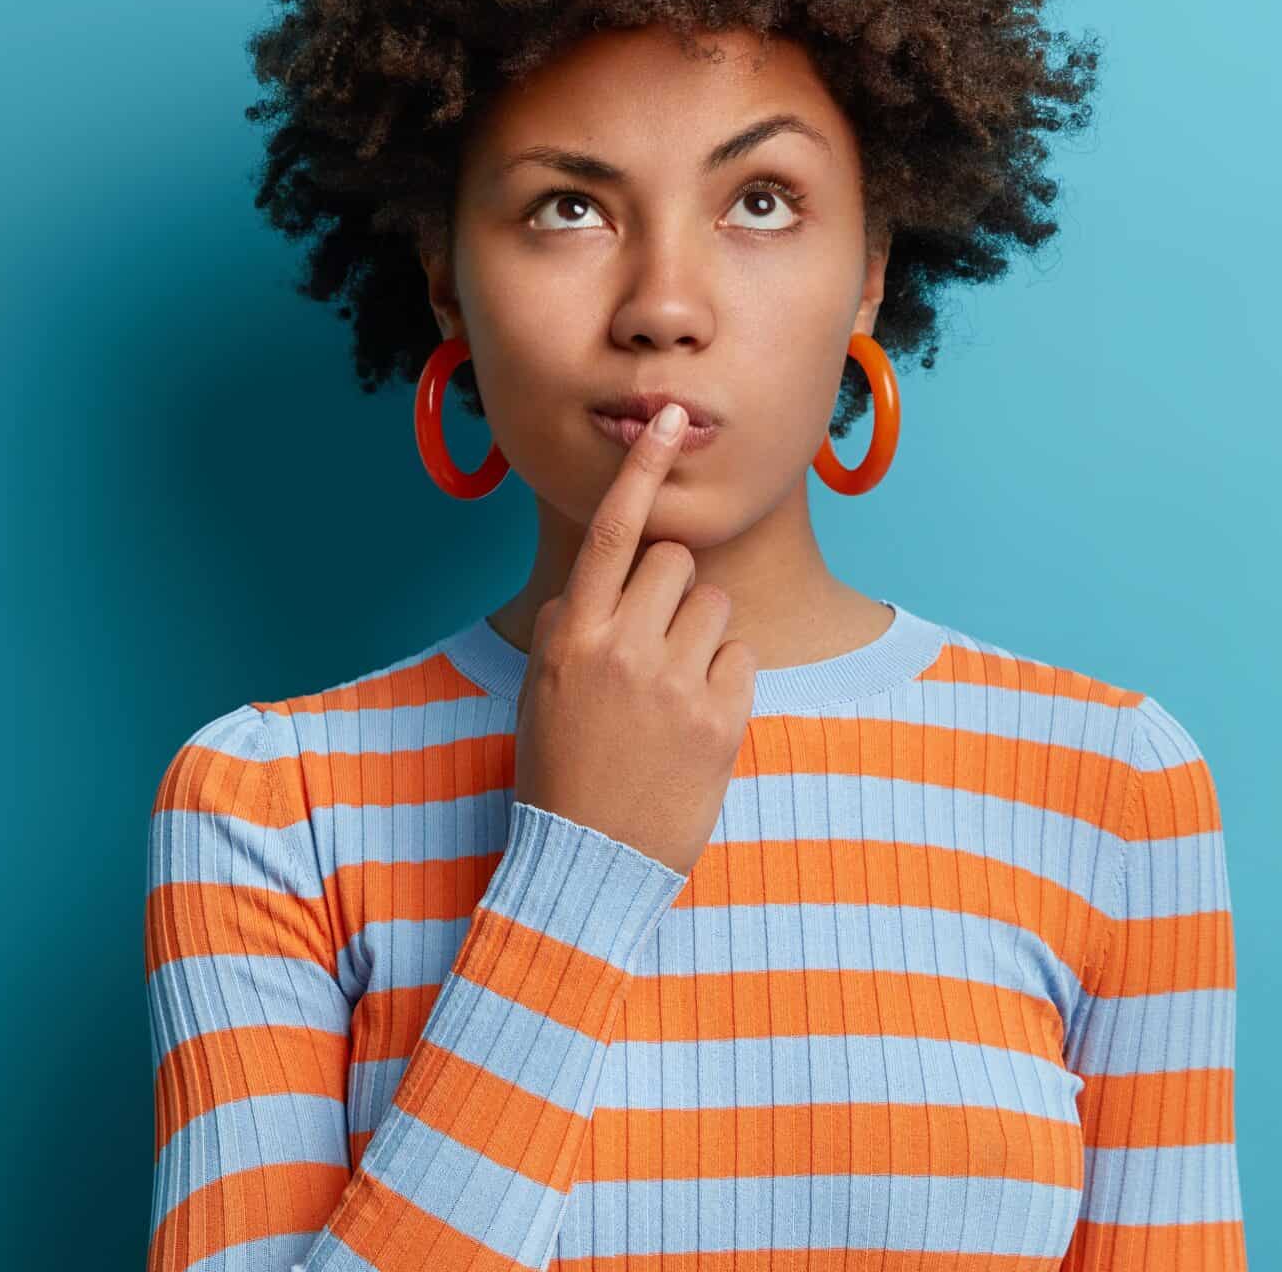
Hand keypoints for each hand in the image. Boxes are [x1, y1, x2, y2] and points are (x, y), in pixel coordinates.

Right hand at [510, 404, 757, 875]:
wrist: (589, 864)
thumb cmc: (560, 772)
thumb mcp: (540, 690)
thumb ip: (569, 625)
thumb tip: (602, 581)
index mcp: (572, 635)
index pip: (613, 530)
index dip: (641, 467)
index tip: (666, 417)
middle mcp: (624, 649)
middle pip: (675, 562)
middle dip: (671, 590)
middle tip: (652, 644)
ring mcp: (675, 684)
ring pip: (713, 606)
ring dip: (699, 635)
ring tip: (671, 691)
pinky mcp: (721, 719)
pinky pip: (740, 657)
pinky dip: (724, 680)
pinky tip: (694, 720)